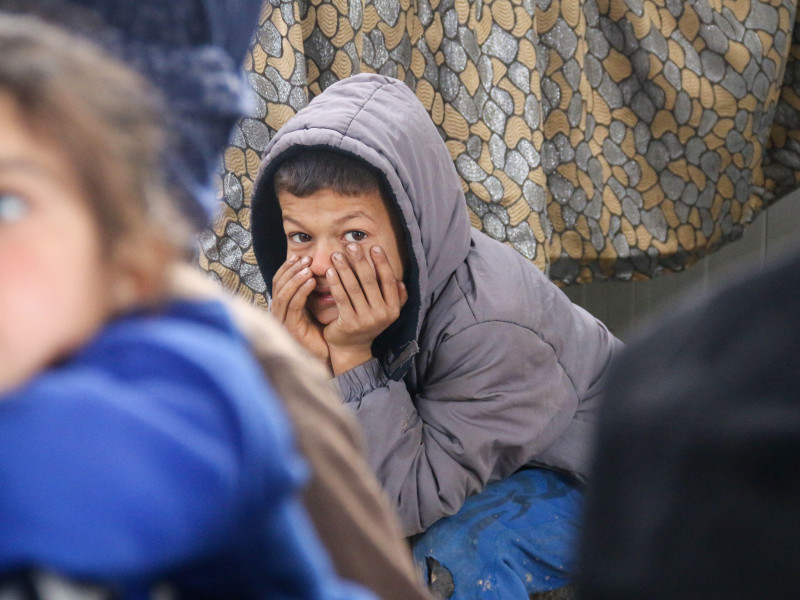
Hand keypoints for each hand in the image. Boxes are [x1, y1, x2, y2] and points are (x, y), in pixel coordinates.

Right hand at [271, 255, 329, 365]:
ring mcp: (282, 321)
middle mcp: (279, 313)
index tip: (299, 256)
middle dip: (291, 270)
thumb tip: (315, 265)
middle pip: (278, 285)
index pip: (279, 282)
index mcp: (283, 306)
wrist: (330, 353)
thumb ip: (311, 289)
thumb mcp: (316, 305)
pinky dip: (301, 291)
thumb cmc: (325, 328)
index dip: (287, 268)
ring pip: (284, 294)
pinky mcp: (291, 328)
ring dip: (296, 278)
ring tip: (308, 268)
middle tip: (305, 259)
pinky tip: (311, 282)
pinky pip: (294, 305)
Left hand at [324, 243, 406, 374]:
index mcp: (393, 309)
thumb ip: (395, 297)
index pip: (388, 281)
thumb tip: (400, 281)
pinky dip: (335, 283)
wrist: (351, 349)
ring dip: (345, 268)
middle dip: (360, 261)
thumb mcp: (385, 312)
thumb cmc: (367, 324)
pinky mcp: (348, 323)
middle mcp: (382, 315)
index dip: (382, 263)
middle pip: (370, 281)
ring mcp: (365, 320)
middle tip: (351, 245)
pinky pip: (341, 298)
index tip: (374, 247)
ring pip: (354, 287)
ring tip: (337, 254)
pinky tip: (329, 271)